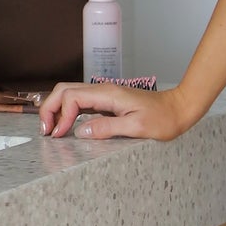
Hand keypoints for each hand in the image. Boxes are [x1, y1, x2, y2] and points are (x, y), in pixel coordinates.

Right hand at [38, 82, 190, 141]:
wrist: (179, 109)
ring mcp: (104, 95)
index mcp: (107, 94)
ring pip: (70, 94)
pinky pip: (80, 102)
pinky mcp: (107, 102)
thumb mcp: (137, 126)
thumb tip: (80, 132)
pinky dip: (68, 112)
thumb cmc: (163, 118)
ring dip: (57, 110)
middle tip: (47, 132)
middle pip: (64, 90)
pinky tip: (68, 126)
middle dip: (50, 109)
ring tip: (53, 131)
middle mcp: (102, 90)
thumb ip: (108, 128)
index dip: (61, 116)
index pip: (71, 97)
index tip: (60, 135)